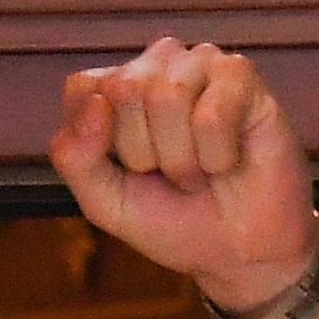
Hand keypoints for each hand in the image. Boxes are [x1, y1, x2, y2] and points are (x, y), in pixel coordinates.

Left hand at [50, 38, 318, 314]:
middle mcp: (157, 65)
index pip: (83, 88)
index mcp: (116, 87)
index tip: (129, 172)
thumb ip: (76, 158)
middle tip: (171, 174)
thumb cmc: (173, 221)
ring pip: (168, 97)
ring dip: (183, 158)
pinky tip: (227, 159)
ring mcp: (201, 64)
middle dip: (144, 153)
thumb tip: (96, 103)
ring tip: (200, 170)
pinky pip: (212, 114)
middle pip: (124, 89)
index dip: (101, 144)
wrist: (237, 254)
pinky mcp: (242, 75)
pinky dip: (217, 155)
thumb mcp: (105, 202)